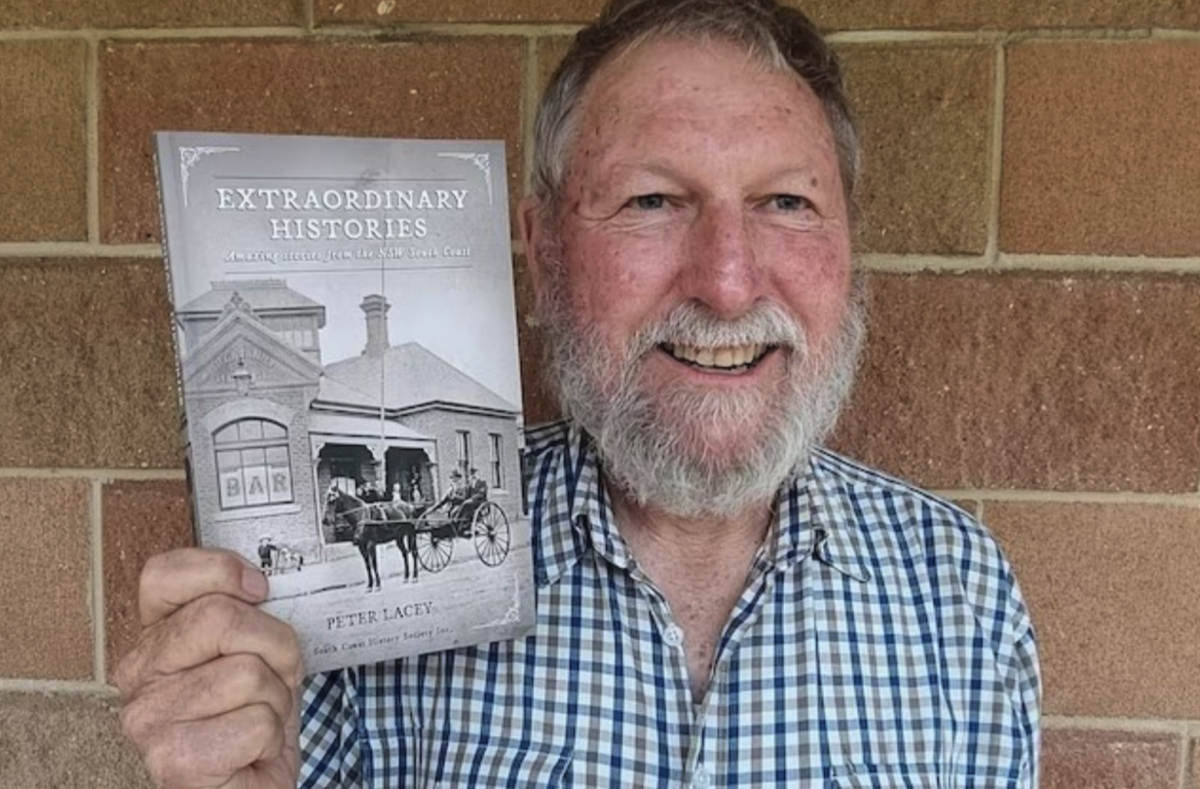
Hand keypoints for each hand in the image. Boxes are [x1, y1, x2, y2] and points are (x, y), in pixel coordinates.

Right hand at [114, 548, 304, 788]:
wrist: (252, 779)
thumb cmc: (255, 710)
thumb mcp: (257, 647)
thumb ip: (247, 609)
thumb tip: (259, 584)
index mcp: (154, 636)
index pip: (163, 574)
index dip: (221, 571)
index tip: (258, 590)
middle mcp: (138, 674)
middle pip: (220, 617)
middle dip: (274, 645)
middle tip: (274, 675)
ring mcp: (148, 720)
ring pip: (247, 672)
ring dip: (275, 697)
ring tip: (260, 716)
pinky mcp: (172, 761)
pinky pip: (255, 722)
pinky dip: (271, 736)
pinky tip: (252, 749)